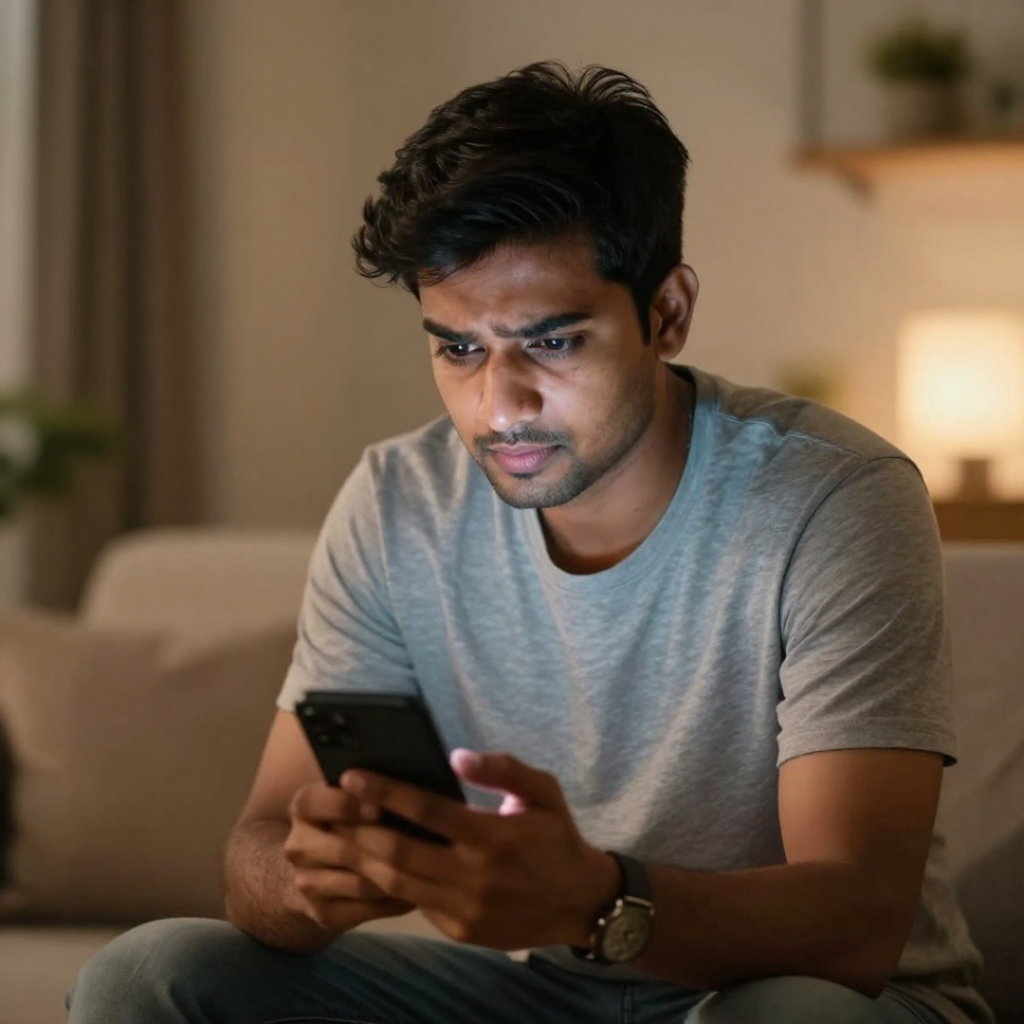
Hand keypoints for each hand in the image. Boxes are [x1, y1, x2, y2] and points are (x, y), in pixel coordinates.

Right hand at [284, 780, 414, 929]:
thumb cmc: (353, 817)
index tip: (380, 807)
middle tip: (419, 846)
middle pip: (341, 849)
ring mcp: (306, 883)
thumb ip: (372, 788)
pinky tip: (417, 892)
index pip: (314, 802)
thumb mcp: (354, 795)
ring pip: (358, 883)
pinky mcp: (322, 914)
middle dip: (382, 848)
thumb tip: (408, 781)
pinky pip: (364, 910)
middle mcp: (297, 845)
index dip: (346, 805)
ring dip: (395, 877)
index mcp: (304, 807)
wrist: (320, 866)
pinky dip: (392, 902)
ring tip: (429, 869)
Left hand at [337, 750, 619, 949]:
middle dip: (359, 828)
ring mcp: (464, 908)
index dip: (384, 791)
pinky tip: (374, 864)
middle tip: (333, 807)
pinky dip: (390, 884)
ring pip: (397, 884)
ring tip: (341, 836)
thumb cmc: (557, 838)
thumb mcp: (543, 791)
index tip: (352, 775)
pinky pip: (415, 904)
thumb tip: (456, 757)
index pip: (426, 810)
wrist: (581, 903)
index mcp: (492, 836)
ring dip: (364, 859)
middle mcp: (474, 875)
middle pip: (399, 852)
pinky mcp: (460, 931)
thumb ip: (503, 769)